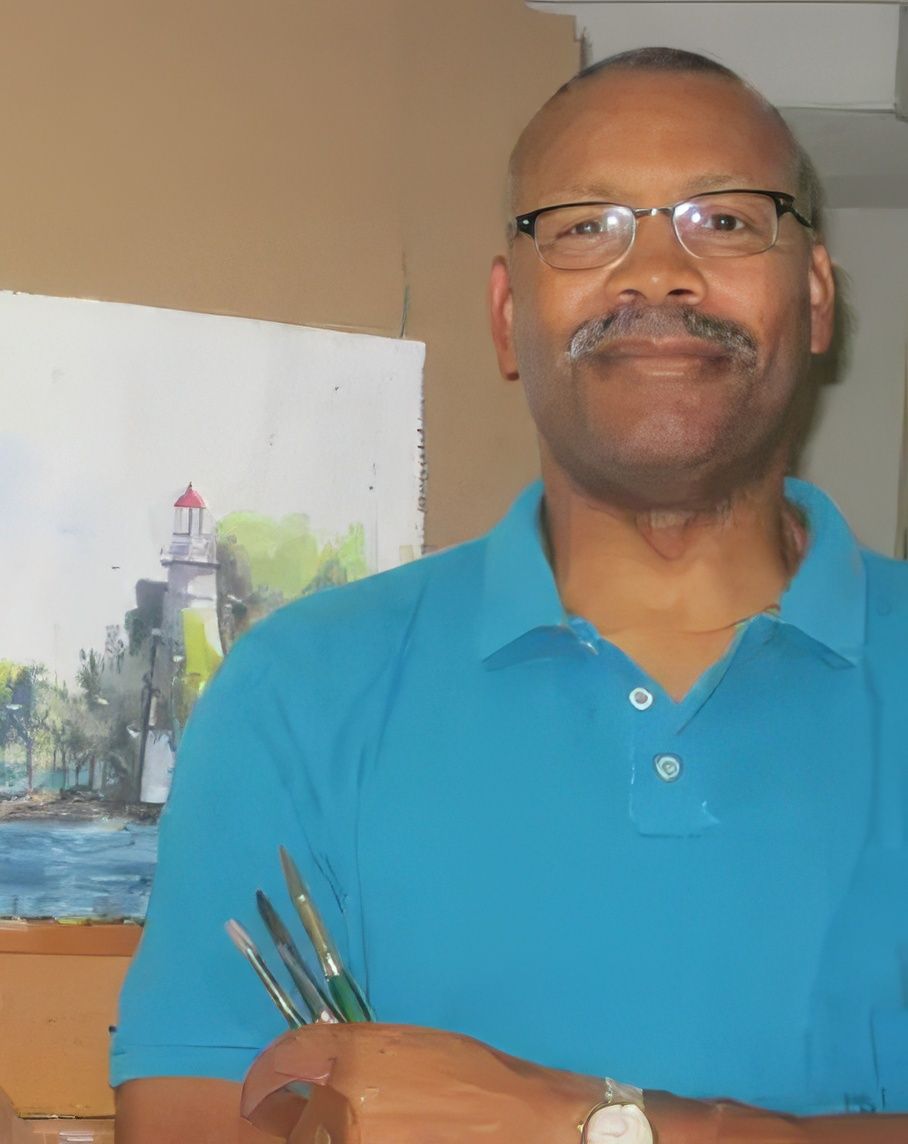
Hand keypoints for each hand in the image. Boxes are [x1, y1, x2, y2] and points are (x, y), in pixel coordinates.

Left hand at [241, 1023, 907, 1142]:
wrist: (535, 1126)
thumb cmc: (483, 1079)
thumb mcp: (419, 1047)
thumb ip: (363, 1055)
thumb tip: (323, 1068)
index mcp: (356, 1054)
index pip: (283, 1059)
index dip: (264, 1079)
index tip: (260, 1094)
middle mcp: (345, 1101)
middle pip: (293, 1119)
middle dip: (301, 1121)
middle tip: (318, 1122)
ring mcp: (357, 1141)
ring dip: (328, 1139)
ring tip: (372, 1129)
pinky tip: (384, 1137)